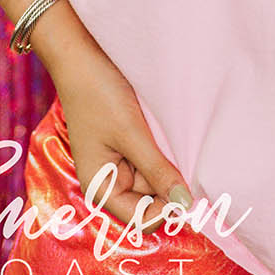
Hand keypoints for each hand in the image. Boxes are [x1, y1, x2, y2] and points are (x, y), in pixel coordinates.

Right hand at [46, 34, 193, 239]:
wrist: (83, 55)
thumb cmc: (99, 95)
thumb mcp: (131, 134)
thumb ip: (157, 170)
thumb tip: (184, 205)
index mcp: (100, 188)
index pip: (141, 219)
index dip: (166, 209)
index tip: (191, 187)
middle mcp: (109, 180)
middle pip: (151, 199)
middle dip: (170, 182)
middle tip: (187, 155)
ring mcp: (120, 161)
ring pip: (156, 177)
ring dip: (169, 163)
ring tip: (174, 138)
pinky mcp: (128, 143)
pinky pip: (153, 157)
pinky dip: (165, 149)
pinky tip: (171, 132)